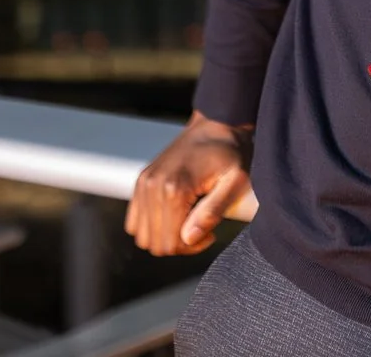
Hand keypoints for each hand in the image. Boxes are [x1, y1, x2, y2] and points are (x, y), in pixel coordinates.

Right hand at [124, 111, 253, 255]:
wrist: (218, 123)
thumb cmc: (232, 152)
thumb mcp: (236, 180)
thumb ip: (213, 210)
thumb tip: (189, 238)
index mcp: (174, 189)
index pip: (170, 243)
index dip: (192, 247)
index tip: (211, 233)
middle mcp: (152, 187)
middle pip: (155, 243)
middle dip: (180, 244)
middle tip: (203, 229)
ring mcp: (144, 184)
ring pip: (143, 235)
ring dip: (165, 236)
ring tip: (190, 221)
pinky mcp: (142, 181)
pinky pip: (135, 221)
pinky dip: (153, 226)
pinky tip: (176, 215)